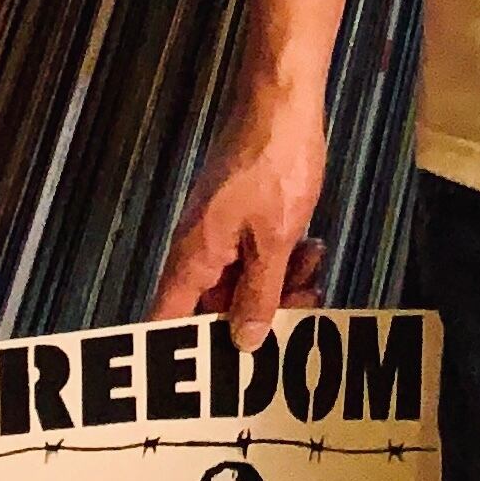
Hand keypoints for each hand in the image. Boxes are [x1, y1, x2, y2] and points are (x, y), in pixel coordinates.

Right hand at [152, 82, 329, 347]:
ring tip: (313, 267)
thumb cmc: (274, 167)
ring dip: (277, 282)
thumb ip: (258, 295)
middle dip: (258, 313)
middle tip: (303, 305)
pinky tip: (310, 246)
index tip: (211, 378)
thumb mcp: (274, 241)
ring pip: (241, 279)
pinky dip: (280, 256)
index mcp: (193, 258)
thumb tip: (242, 341)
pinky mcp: (237, 211)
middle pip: (214, 305)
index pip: (166, 321)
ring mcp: (217, 227)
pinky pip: (253, 252)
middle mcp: (196, 247)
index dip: (180, 354)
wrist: (282, 102)